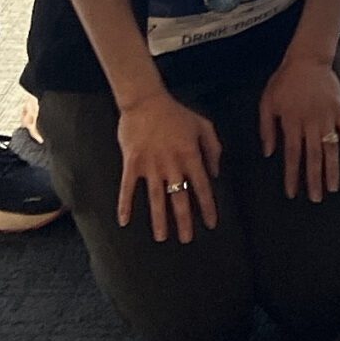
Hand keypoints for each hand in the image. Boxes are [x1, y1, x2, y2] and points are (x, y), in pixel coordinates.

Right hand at [116, 91, 222, 242]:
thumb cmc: (176, 113)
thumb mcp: (203, 125)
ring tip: (162, 238)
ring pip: (155, 199)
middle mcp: (171, 165)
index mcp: (190, 156)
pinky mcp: (132, 164)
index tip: (210, 224)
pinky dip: (125, 205)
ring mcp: (150, 166)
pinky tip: (124, 221)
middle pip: (179, 198)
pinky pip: (127, 188)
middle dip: (184, 221)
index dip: (207, 207)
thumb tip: (215, 173)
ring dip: (159, 220)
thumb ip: (213, 148)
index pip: (201, 187)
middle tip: (187, 239)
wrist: (146, 101)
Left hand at [259, 53, 339, 202]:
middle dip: (314, 179)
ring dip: (332, 169)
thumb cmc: (285, 80)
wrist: (307, 58)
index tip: (293, 192)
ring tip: (333, 187)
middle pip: (313, 156)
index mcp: (291, 122)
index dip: (292, 175)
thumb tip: (268, 152)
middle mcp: (311, 122)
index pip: (292, 154)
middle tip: (316, 198)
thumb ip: (266, 128)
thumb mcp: (266, 102)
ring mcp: (328, 116)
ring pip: (331, 148)